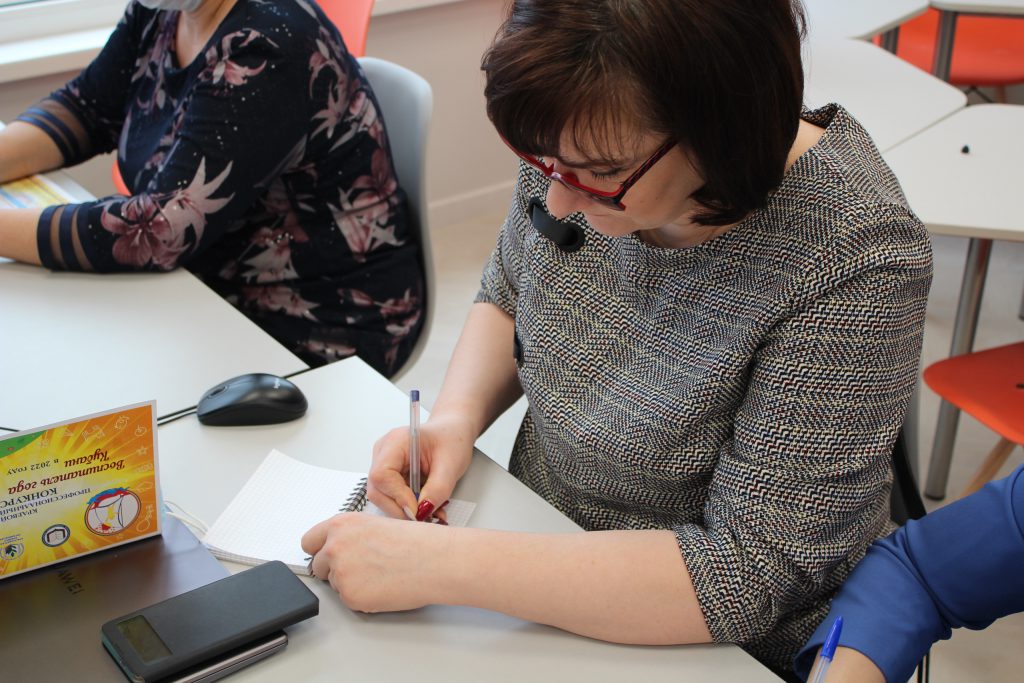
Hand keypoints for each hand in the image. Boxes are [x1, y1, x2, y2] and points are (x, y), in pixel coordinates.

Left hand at [301, 512, 448, 611]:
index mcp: (341, 525)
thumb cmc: (416, 542)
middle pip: (318, 565)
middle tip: (362, 568)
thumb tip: (342, 548)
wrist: (434, 560)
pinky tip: (382, 586)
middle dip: (334, 569)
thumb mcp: (376, 524)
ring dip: (350, 583)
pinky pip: (348, 600)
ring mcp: (340, 572)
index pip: (309, 541)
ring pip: (334, 583)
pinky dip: (362, 597)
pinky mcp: (350, 596)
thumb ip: (351, 536)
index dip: (320, 550)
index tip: (327, 555)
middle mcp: (335, 546)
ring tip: (379, 575)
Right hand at [367, 413, 475, 522]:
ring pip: (383, 497)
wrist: (453, 434)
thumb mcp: (451, 464)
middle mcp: (384, 452)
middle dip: (400, 508)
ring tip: (429, 511)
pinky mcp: (389, 476)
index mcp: (396, 441)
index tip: (418, 509)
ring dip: (405, 510)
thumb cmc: (452, 439)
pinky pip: (392, 497)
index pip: (382, 475)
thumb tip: (422, 511)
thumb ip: (438, 489)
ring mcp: (384, 464)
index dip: (398, 497)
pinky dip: (408, 507)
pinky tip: (425, 505)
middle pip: (377, 490)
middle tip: (425, 516)